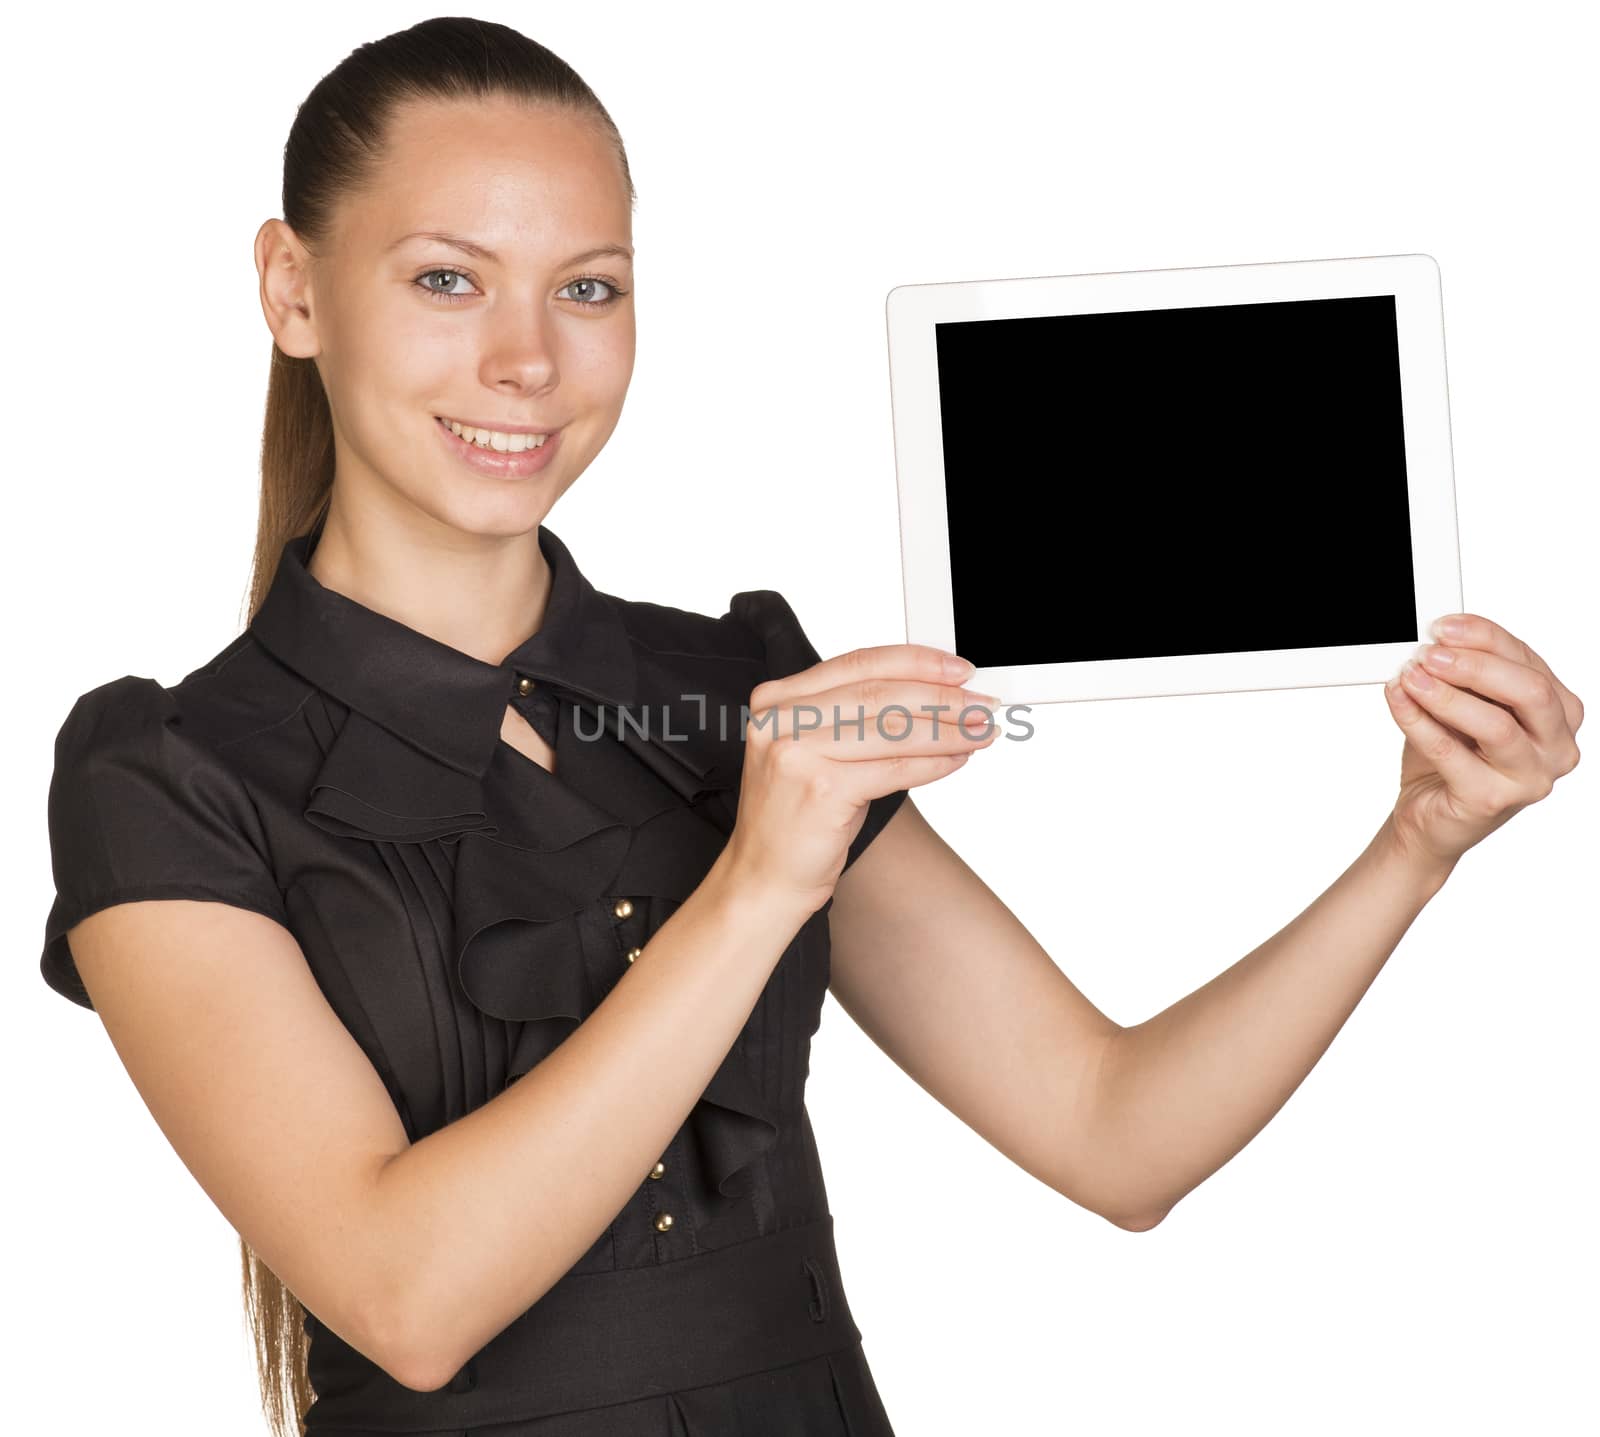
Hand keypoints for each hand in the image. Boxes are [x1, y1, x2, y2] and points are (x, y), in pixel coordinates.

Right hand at [722, 645, 998, 912]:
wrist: (764, 876)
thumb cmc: (797, 816)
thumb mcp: (817, 753)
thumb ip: (855, 719)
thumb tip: (931, 695)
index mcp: (778, 699)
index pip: (858, 663)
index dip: (916, 662)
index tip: (958, 669)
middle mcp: (781, 719)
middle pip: (879, 693)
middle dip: (941, 696)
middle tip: (982, 702)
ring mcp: (797, 752)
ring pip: (892, 729)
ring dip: (948, 729)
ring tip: (982, 730)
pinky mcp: (820, 789)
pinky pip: (894, 769)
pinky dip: (933, 763)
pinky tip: (957, 759)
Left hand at [1383, 613, 1582, 876]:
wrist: (1430, 817)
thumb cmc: (1454, 756)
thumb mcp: (1465, 706)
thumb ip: (1465, 676)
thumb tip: (1439, 642)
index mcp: (1560, 713)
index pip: (1528, 661)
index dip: (1484, 636)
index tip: (1442, 626)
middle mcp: (1557, 748)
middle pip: (1528, 691)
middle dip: (1474, 665)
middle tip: (1429, 652)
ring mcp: (1530, 779)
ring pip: (1495, 725)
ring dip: (1446, 694)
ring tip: (1410, 675)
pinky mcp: (1491, 801)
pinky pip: (1452, 753)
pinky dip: (1418, 720)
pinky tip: (1398, 699)